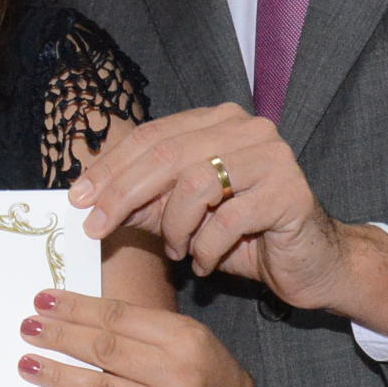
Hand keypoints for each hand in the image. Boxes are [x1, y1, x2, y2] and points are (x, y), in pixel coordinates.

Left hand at [16, 287, 261, 386]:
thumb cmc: (200, 373)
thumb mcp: (185, 338)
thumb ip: (139, 326)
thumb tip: (76, 312)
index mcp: (183, 337)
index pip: (119, 317)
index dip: (77, 308)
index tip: (43, 301)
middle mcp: (176, 374)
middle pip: (107, 350)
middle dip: (62, 337)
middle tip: (28, 328)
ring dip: (60, 376)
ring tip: (28, 363)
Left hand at [68, 104, 387, 333]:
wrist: (310, 264)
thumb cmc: (244, 237)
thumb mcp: (181, 216)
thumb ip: (143, 201)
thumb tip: (88, 199)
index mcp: (217, 122)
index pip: (150, 137)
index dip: (110, 167)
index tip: (77, 198)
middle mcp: (246, 129)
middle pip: (166, 155)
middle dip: (123, 194)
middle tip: (97, 227)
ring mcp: (272, 156)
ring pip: (194, 184)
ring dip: (174, 227)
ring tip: (177, 250)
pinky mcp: (290, 191)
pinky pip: (226, 219)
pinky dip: (206, 248)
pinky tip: (206, 262)